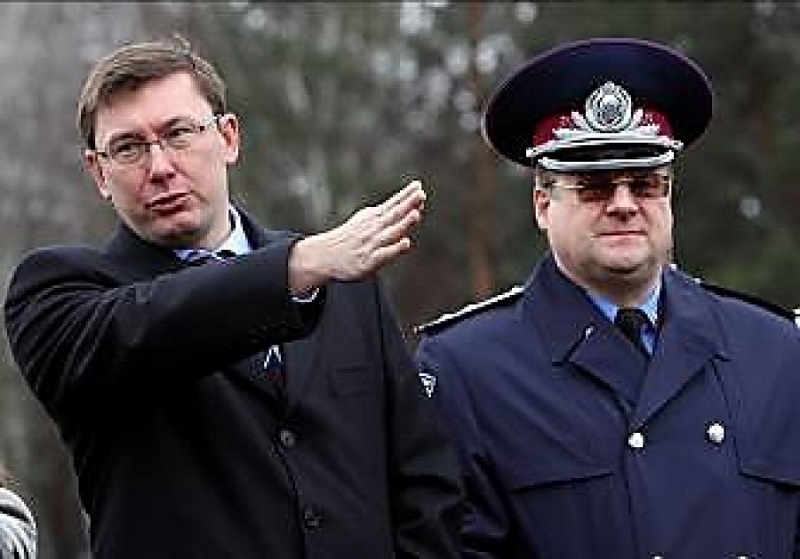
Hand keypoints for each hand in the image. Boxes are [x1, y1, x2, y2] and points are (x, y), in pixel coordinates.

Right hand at [288, 180, 425, 292]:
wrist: (325, 256)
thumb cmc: (352, 237)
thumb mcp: (368, 219)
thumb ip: (391, 214)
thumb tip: (416, 206)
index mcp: (373, 217)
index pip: (392, 204)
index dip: (406, 195)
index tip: (418, 186)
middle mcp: (373, 228)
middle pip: (393, 214)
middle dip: (408, 204)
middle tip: (420, 194)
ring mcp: (372, 243)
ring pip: (390, 232)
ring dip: (403, 223)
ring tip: (416, 214)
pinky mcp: (369, 260)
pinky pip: (384, 253)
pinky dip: (395, 248)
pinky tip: (406, 242)